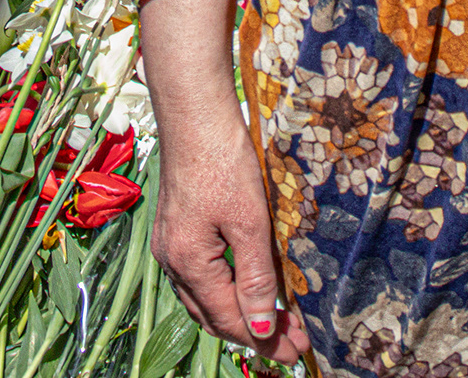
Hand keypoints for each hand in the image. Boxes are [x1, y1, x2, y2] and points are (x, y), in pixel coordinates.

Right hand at [145, 88, 307, 361]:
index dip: (265, 341)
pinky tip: (247, 287)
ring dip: (240, 314)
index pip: (230, 319)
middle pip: (214, 316)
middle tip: (294, 341)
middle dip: (255, 333)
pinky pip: (200, 277)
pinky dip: (225, 291)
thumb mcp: (249, 222)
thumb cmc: (224, 161)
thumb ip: (255, 278)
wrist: (196, 114)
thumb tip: (262, 329)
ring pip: (205, 299)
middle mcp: (172, 261)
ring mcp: (169, 245)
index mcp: (188, 263)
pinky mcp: (176, 229)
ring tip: (277, 322)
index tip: (298, 352)